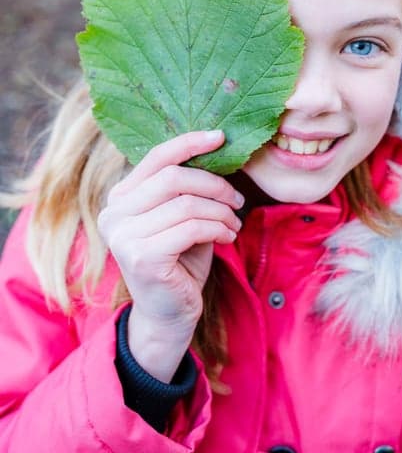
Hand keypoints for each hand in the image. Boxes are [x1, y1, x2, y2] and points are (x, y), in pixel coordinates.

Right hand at [98, 130, 243, 380]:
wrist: (169, 315)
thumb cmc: (179, 261)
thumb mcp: (181, 217)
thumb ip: (187, 188)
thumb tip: (216, 149)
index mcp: (120, 198)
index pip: (155, 157)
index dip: (189, 143)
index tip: (220, 136)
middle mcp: (114, 214)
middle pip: (174, 178)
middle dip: (214, 184)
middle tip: (237, 199)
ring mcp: (124, 236)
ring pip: (187, 203)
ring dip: (221, 212)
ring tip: (233, 224)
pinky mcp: (143, 257)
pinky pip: (192, 228)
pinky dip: (218, 229)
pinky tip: (227, 237)